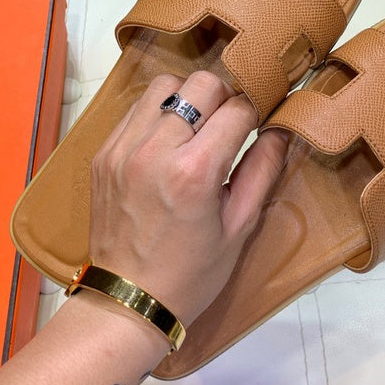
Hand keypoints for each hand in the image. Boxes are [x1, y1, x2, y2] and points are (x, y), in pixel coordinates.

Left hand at [88, 70, 287, 326]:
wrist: (127, 300)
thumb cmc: (190, 273)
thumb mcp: (239, 227)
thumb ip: (262, 170)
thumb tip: (280, 128)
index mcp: (194, 172)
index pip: (238, 109)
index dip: (257, 109)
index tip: (260, 118)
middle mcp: (154, 150)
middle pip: (200, 83)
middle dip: (224, 96)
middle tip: (229, 123)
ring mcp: (122, 148)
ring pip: (164, 85)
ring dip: (188, 97)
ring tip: (196, 128)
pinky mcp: (103, 152)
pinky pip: (136, 109)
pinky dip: (158, 114)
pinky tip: (168, 142)